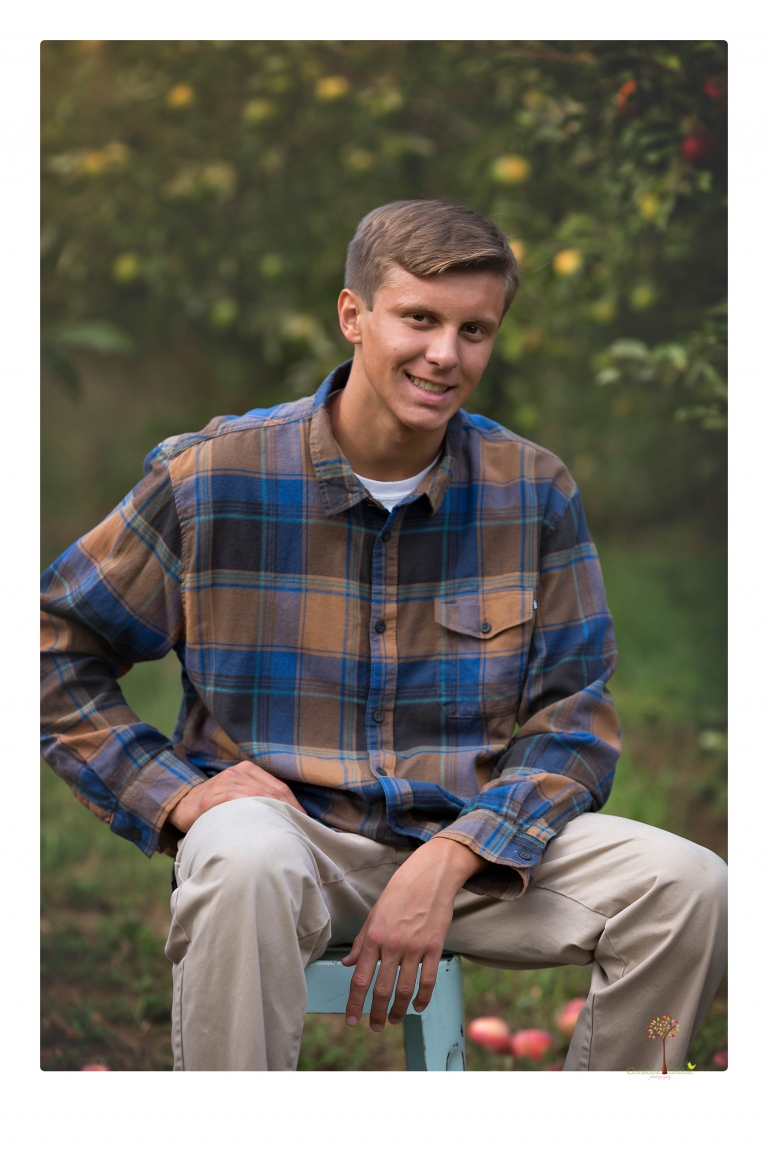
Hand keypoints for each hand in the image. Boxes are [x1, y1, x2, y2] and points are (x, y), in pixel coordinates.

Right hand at [167, 759, 306, 832]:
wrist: (181, 803)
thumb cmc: (217, 805)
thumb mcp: (240, 796)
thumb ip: (260, 799)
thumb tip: (289, 818)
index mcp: (249, 770)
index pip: (280, 787)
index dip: (295, 805)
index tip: (305, 822)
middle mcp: (238, 772)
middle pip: (272, 792)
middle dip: (289, 811)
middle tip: (300, 831)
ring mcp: (224, 782)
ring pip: (257, 797)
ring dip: (273, 815)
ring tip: (285, 832)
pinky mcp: (211, 797)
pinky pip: (235, 803)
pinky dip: (250, 813)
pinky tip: (260, 826)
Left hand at [341, 836, 483, 1030]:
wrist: (430, 875)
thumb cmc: (400, 891)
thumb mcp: (374, 913)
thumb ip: (362, 942)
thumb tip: (348, 964)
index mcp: (374, 936)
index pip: (360, 978)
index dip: (355, 1003)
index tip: (352, 1020)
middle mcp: (393, 944)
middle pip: (382, 989)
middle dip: (377, 1013)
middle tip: (375, 1026)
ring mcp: (415, 947)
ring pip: (405, 989)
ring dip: (398, 1010)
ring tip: (394, 1021)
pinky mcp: (434, 946)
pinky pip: (428, 980)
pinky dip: (423, 998)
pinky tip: (417, 1007)